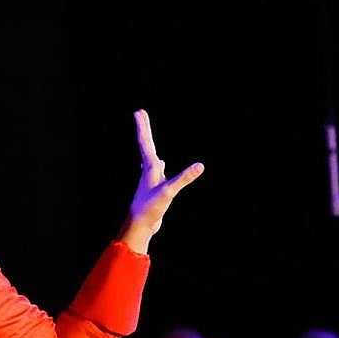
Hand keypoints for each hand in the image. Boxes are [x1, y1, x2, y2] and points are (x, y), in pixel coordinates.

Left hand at [119, 109, 203, 252]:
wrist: (139, 226)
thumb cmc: (149, 209)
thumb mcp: (169, 192)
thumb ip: (184, 178)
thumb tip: (200, 165)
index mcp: (150, 168)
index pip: (146, 142)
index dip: (143, 126)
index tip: (138, 111)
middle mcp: (148, 170)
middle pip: (146, 145)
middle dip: (144, 129)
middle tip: (140, 114)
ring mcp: (150, 179)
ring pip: (150, 157)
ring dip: (149, 144)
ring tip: (147, 136)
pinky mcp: (154, 187)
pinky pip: (156, 169)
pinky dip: (158, 162)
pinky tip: (160, 163)